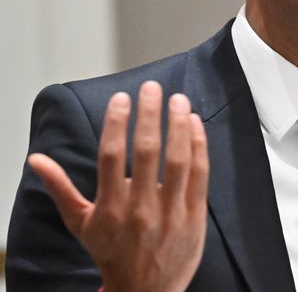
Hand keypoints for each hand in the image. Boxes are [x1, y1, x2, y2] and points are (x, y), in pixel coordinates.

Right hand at [28, 81, 209, 291]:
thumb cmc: (111, 252)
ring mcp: (171, 212)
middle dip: (150, 115)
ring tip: (178, 99)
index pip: (112, 156)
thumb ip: (61, 188)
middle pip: (148, 152)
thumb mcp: (81, 223)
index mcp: (110, 208)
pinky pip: (200, 174)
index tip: (121, 98)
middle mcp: (141, 209)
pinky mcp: (195, 215)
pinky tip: (195, 123)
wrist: (146, 291)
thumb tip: (36, 159)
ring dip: (180, 125)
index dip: (117, 123)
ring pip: (179, 160)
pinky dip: (199, 146)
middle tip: (151, 87)